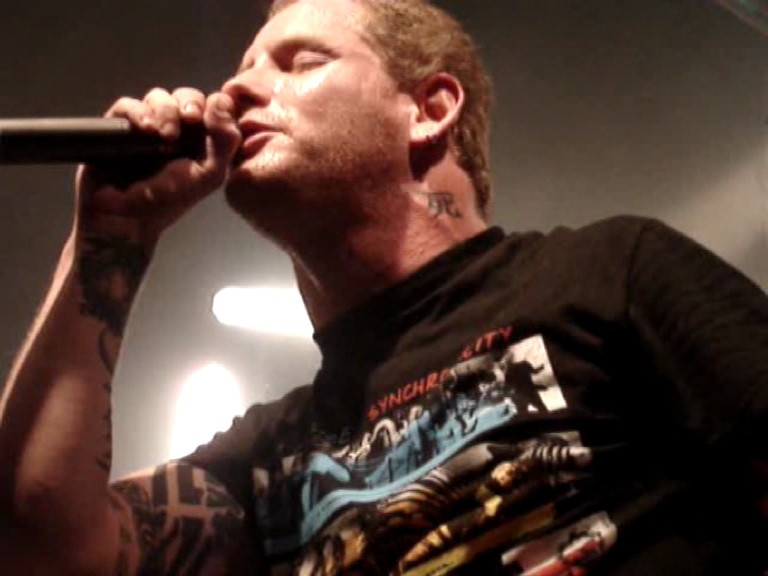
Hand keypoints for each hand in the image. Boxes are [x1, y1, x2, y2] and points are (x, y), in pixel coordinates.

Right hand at [75, 87, 241, 247]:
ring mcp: (147, 127)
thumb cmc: (170, 201)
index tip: (210, 117)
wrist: (129, 219)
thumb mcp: (210, 175)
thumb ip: (226, 142)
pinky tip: (145, 128)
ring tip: (165, 135)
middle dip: (189, 103)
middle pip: (185, 96)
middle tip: (190, 119)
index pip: (210, 106)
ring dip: (166, 110)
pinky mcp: (119, 127)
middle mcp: (175, 130)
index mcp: (201, 139)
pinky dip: (137, 112)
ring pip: (158, 97)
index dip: (213, 105)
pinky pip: (126, 105)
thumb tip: (222, 100)